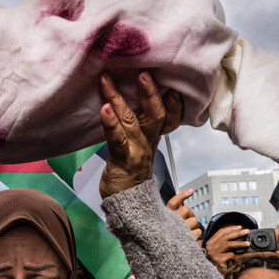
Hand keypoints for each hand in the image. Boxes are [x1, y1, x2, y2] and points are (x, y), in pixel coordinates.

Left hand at [98, 71, 182, 198]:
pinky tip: (104, 108)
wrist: (126, 206)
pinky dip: (111, 122)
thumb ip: (137, 129)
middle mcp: (147, 143)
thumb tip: (127, 103)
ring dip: (118, 98)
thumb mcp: (138, 149)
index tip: (173, 87)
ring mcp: (136, 151)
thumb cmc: (128, 174)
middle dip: (150, 93)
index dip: (174, 104)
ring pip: (131, 121)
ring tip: (107, 80)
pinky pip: (117, 139)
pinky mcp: (121, 160)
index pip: (170, 119)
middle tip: (143, 72)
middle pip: (156, 115)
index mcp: (153, 139)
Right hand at [167, 189, 201, 240]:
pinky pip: (198, 233)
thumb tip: (186, 197)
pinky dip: (197, 237)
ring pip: (195, 222)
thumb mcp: (164, 221)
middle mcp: (171, 222)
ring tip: (186, 234)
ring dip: (193, 228)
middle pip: (187, 211)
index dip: (182, 196)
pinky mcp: (187, 241)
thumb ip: (173, 211)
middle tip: (185, 224)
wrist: (163, 254)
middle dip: (189, 217)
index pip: (174, 202)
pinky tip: (192, 240)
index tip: (191, 191)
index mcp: (164, 217)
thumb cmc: (165, 236)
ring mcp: (180, 231)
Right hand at [204, 225, 249, 272]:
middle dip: (237, 233)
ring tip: (247, 243)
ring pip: (228, 244)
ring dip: (240, 243)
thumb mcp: (219, 252)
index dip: (231, 228)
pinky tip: (237, 258)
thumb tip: (238, 236)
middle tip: (247, 231)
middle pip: (225, 236)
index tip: (240, 227)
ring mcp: (212, 254)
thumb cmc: (217, 264)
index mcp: (209, 243)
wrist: (210, 276)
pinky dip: (235, 256)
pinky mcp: (217, 260)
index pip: (220, 232)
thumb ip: (225, 244)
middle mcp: (209, 247)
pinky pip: (230, 255)